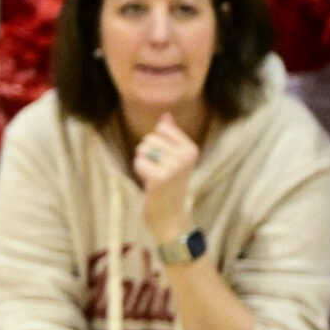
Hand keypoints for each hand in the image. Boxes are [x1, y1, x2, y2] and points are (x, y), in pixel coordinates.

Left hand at [132, 112, 200, 242]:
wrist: (170, 214)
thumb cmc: (170, 183)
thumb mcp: (175, 157)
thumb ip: (171, 135)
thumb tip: (166, 116)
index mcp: (191, 148)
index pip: (162, 128)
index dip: (156, 142)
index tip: (165, 159)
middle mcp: (185, 156)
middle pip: (150, 138)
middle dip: (148, 153)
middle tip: (158, 170)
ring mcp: (173, 166)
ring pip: (142, 149)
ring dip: (143, 162)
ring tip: (154, 175)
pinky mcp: (159, 177)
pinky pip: (138, 162)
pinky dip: (139, 171)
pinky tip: (149, 182)